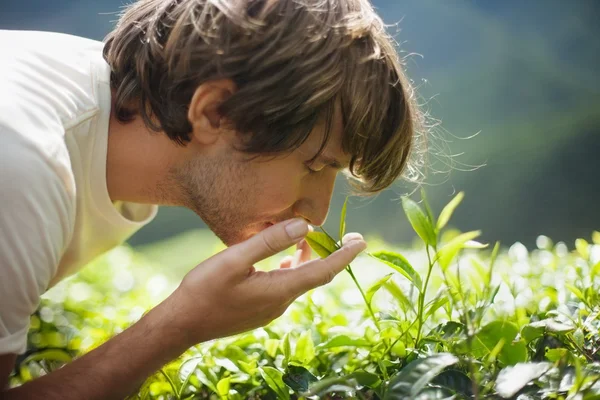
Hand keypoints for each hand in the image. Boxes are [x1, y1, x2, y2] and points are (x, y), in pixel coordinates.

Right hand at [166, 219, 366, 344]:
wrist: (182, 324)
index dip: (345, 255)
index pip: (324, 271)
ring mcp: (271, 309)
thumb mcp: (235, 259)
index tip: (361, 241)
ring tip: (305, 237)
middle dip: (327, 252)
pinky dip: (291, 268)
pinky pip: (286, 286)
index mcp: (280, 290)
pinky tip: (282, 259)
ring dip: (306, 259)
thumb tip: (304, 225)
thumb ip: (269, 241)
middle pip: (314, 274)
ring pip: (299, 280)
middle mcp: (281, 302)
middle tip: (336, 232)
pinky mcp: (261, 309)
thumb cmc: (204, 290)